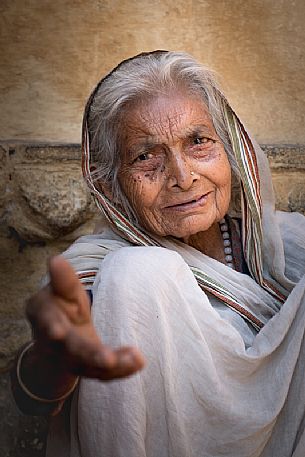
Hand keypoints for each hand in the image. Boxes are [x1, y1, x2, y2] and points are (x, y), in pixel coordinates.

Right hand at [26, 256, 143, 387]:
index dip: (51, 326)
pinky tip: (139, 362)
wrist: (53, 342)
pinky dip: (122, 369)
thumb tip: (55, 259)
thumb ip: (63, 281)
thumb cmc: (60, 308)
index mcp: (45, 319)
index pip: (48, 322)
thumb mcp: (60, 292)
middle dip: (89, 354)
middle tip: (107, 359)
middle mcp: (56, 344)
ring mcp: (71, 360)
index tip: (58, 332)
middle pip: (72, 350)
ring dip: (113, 366)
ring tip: (135, 358)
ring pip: (90, 366)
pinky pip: (104, 373)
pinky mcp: (88, 369)